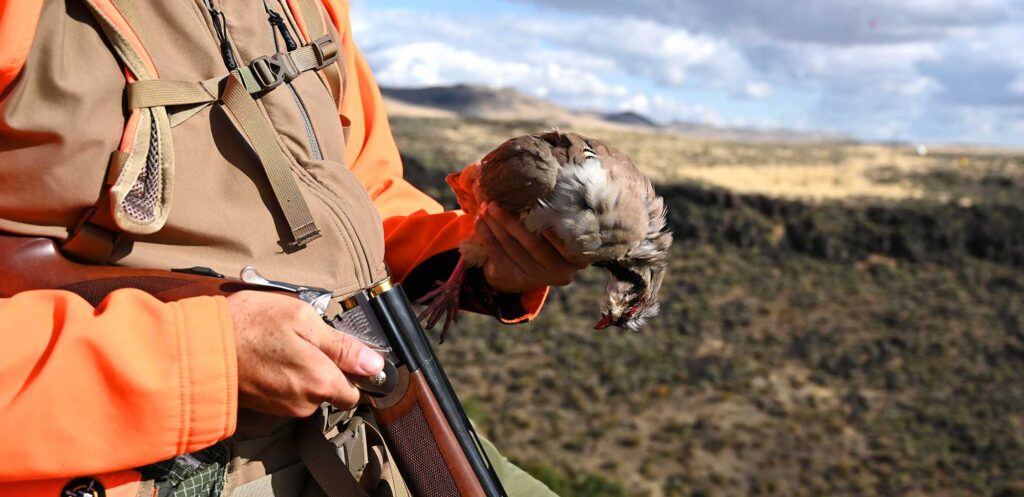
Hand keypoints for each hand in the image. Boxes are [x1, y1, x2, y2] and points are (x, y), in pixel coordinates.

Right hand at [227, 291, 384, 416]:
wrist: (198, 348)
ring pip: (309, 391)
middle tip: (305, 339)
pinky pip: (288, 393)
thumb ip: (342, 345)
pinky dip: (284, 377)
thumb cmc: (249, 326)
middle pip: (332, 390)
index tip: (344, 351)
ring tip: (282, 345)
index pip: (356, 390)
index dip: (354, 369)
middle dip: (325, 368)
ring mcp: (283, 408)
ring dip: (303, 371)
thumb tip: (374, 363)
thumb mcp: (302, 319)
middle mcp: (306, 403)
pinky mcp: (265, 407)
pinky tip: (269, 356)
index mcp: (321, 382)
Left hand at [476, 203, 587, 292]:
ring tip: (486, 207)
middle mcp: (561, 271)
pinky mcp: (514, 280)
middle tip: (497, 201)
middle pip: (534, 243)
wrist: (520, 270)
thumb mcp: (558, 230)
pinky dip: (486, 235)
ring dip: (496, 224)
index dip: (545, 217)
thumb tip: (544, 185)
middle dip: (512, 220)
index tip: (531, 198)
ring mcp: (537, 278)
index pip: (561, 236)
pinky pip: (497, 254)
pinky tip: (480, 221)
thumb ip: (558, 216)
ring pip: (512, 247)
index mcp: (578, 257)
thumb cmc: (544, 239)